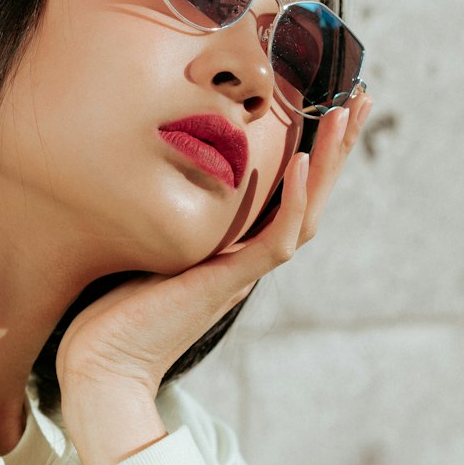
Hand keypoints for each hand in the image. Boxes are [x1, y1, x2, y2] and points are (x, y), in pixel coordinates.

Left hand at [57, 88, 373, 464]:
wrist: (103, 367)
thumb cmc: (112, 313)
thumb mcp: (143, 243)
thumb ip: (162, 212)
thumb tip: (147, 167)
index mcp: (234, 248)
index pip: (287, 192)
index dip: (311, 151)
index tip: (327, 105)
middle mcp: (248, 258)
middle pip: (312, 196)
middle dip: (337, 146)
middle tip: (360, 97)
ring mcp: (244, 272)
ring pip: (308, 213)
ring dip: (329, 163)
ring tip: (345, 116)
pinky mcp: (230, 283)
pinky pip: (276, 241)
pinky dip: (293, 202)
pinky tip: (303, 164)